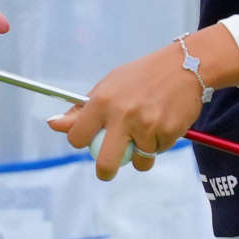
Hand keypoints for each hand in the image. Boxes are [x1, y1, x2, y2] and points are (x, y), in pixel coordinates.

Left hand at [48, 45, 205, 180]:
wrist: (185, 65)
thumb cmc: (140, 77)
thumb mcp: (108, 86)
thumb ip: (82, 110)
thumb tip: (53, 125)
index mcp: (102, 101)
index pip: (77, 136)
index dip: (81, 142)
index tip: (88, 141)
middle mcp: (122, 115)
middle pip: (105, 163)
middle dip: (105, 172)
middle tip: (108, 170)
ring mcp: (146, 125)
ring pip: (139, 161)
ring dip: (142, 154)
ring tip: (147, 131)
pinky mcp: (167, 132)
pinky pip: (159, 151)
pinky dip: (160, 143)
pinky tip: (163, 121)